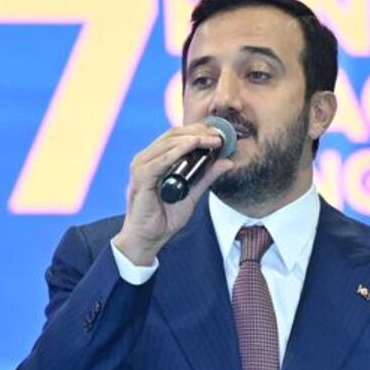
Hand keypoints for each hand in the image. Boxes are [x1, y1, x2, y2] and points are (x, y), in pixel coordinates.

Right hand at [113, 122, 233, 264]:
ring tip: (214, 140)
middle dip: (200, 131)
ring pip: (169, 142)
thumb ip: (207, 177)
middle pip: (174, 134)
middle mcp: (147, 159)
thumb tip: (228, 161)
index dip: (199, 131)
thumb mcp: (193, 194)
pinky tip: (194, 145)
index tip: (220, 134)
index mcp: (156, 160)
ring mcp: (142, 165)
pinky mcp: (141, 176)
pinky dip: (179, 150)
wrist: (148, 238)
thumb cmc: (165, 217)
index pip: (177, 136)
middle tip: (220, 135)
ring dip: (194, 138)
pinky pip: (162, 159)